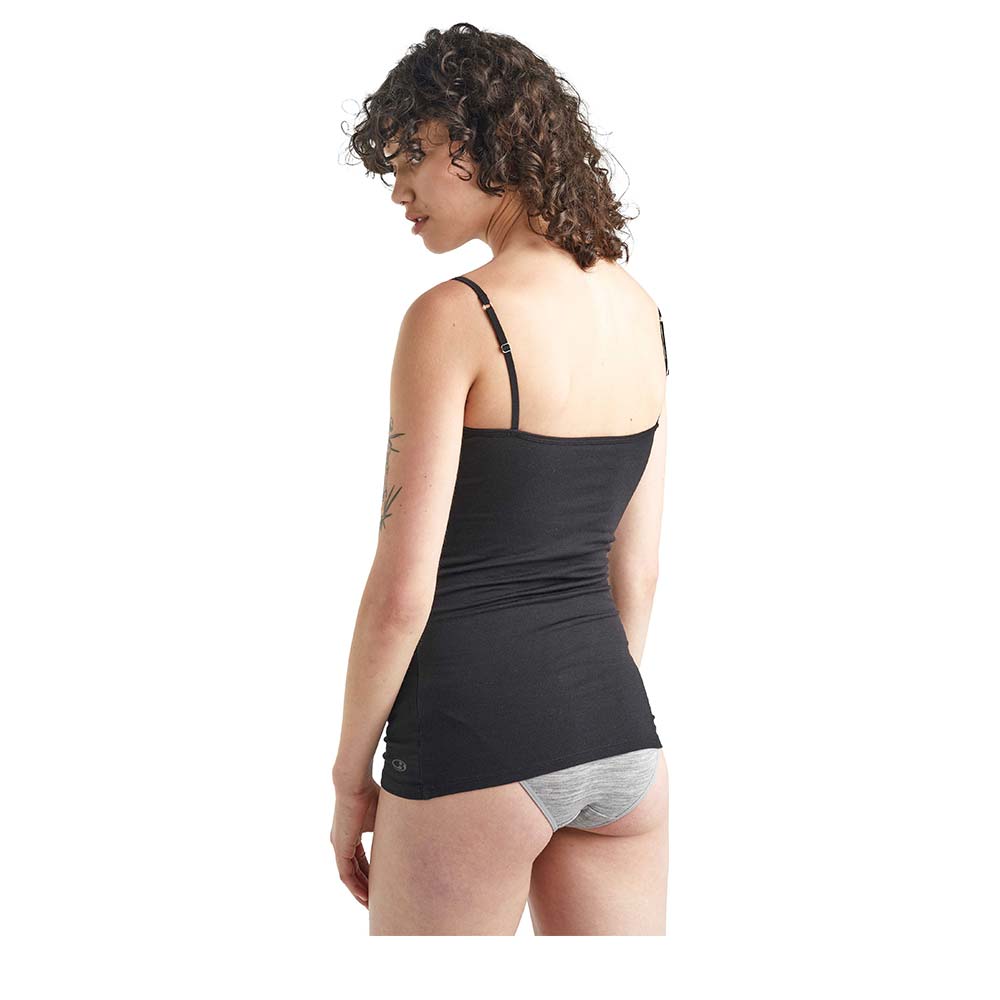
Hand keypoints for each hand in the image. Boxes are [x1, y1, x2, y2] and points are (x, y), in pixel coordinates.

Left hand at [330, 773, 379, 908]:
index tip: (383, 885)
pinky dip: (355, 886)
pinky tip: (364, 897)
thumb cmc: (370, 792)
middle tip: (378, 902)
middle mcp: (343, 842)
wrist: (354, 783)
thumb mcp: (383, 815)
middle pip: (355, 872)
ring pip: (350, 877)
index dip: (371, 875)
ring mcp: (340, 845)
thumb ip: (391, 826)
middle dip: (366, 887)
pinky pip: (346, 874)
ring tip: (372, 905)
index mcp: (351, 835)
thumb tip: (414, 823)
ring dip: (360, 891)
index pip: (361, 861)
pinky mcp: (340, 847)